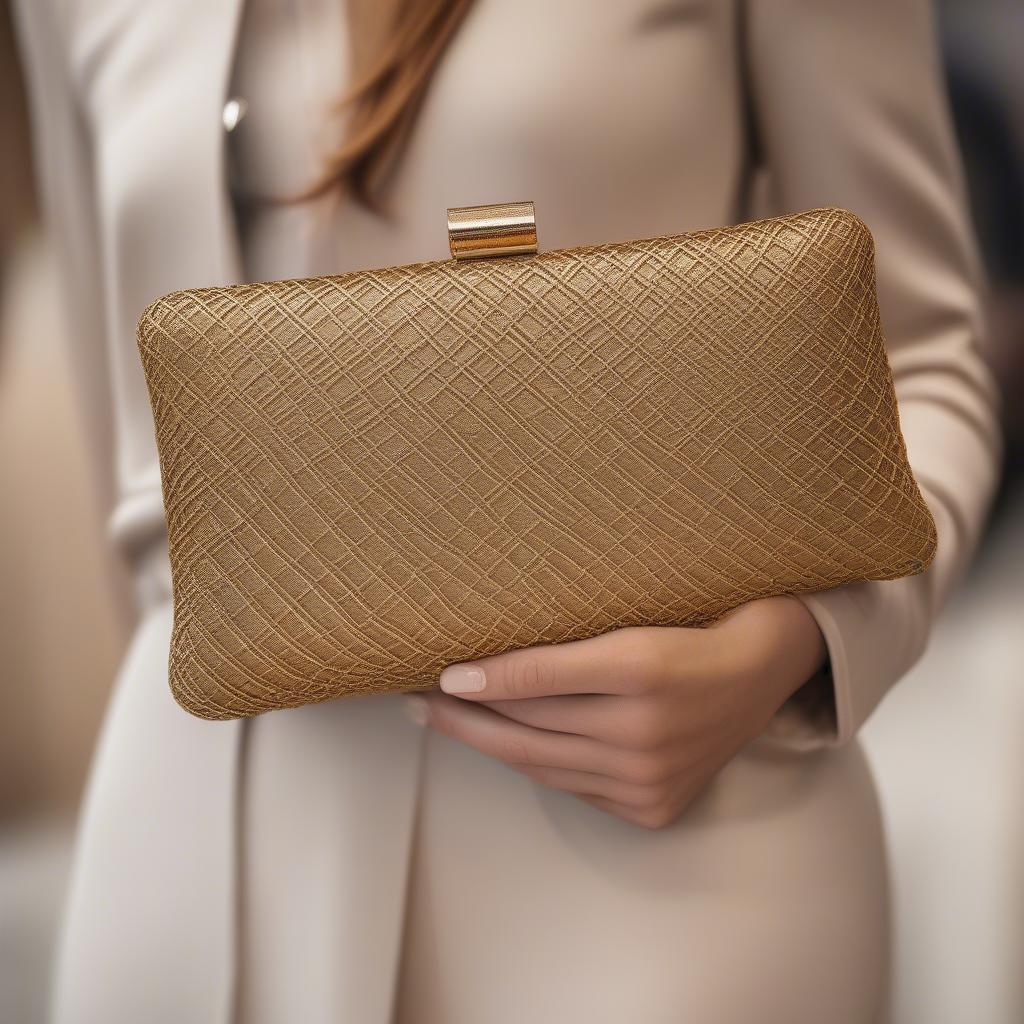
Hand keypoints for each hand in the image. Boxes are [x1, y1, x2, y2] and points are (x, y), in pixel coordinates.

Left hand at [412, 597, 826, 828]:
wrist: (758, 675)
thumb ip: (566, 644)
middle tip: (419, 704)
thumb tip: (491, 661)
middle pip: (533, 727)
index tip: (441, 676)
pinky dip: (536, 766)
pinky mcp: (653, 807)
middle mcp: (646, 727)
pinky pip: (573, 786)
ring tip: (448, 724)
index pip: (543, 675)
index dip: (488, 677)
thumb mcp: (631, 621)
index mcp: (642, 666)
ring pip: (544, 763)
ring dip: (490, 744)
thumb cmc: (687, 633)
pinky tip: (506, 747)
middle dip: (467, 716)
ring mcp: (651, 775)